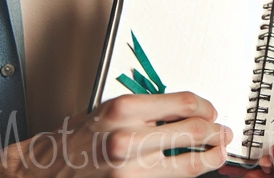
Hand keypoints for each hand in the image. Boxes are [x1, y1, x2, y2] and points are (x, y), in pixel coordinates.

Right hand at [0, 92, 231, 176]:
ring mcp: (130, 169)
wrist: (49, 171)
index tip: (212, 110)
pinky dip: (187, 172)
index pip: (184, 103)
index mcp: (126, 109)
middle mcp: (129, 138)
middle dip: (216, 131)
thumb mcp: (115, 109)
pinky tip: (195, 166)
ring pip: (188, 162)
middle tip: (225, 131)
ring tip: (219, 151)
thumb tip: (188, 110)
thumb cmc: (80, 137)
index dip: (206, 107)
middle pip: (193, 131)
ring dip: (211, 156)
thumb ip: (151, 108)